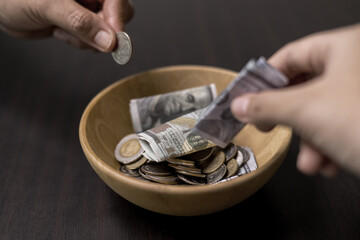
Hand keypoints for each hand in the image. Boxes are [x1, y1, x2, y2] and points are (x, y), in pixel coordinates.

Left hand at [0, 0, 133, 51]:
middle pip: (117, 14)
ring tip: (60, 27)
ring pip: (106, 31)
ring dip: (85, 38)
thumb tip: (109, 40)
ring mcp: (87, 7)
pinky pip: (93, 38)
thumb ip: (79, 22)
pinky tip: (59, 30)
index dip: (117, 17)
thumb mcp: (48, 6)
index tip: (114, 40)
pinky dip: (78, 41)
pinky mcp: (81, 22)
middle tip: (78, 33)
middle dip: (101, 30)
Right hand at [231, 24, 359, 177]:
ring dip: (310, 140)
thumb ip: (265, 105)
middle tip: (272, 127)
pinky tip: (328, 163)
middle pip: (305, 87)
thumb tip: (241, 105)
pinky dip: (329, 146)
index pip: (290, 55)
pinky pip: (340, 125)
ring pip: (322, 112)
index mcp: (347, 48)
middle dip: (290, 119)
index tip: (249, 96)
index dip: (265, 77)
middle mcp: (359, 66)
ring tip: (310, 159)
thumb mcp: (305, 111)